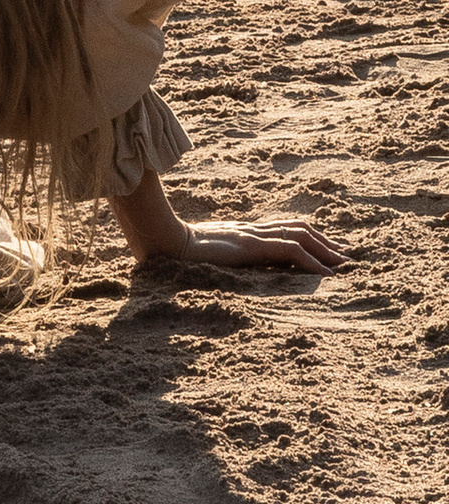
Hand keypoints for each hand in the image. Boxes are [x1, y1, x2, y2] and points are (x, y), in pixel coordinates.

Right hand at [141, 219, 346, 274]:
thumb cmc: (169, 250)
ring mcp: (250, 236)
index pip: (281, 227)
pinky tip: (326, 275)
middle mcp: (249, 230)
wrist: (158, 240)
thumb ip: (211, 256)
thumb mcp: (197, 255)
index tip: (325, 250)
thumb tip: (213, 267)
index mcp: (239, 232)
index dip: (307, 236)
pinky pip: (289, 251)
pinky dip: (312, 262)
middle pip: (297, 228)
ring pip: (299, 237)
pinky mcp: (250, 247)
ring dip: (325, 252)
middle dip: (325, 243)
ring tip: (344, 266)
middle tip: (346, 258)